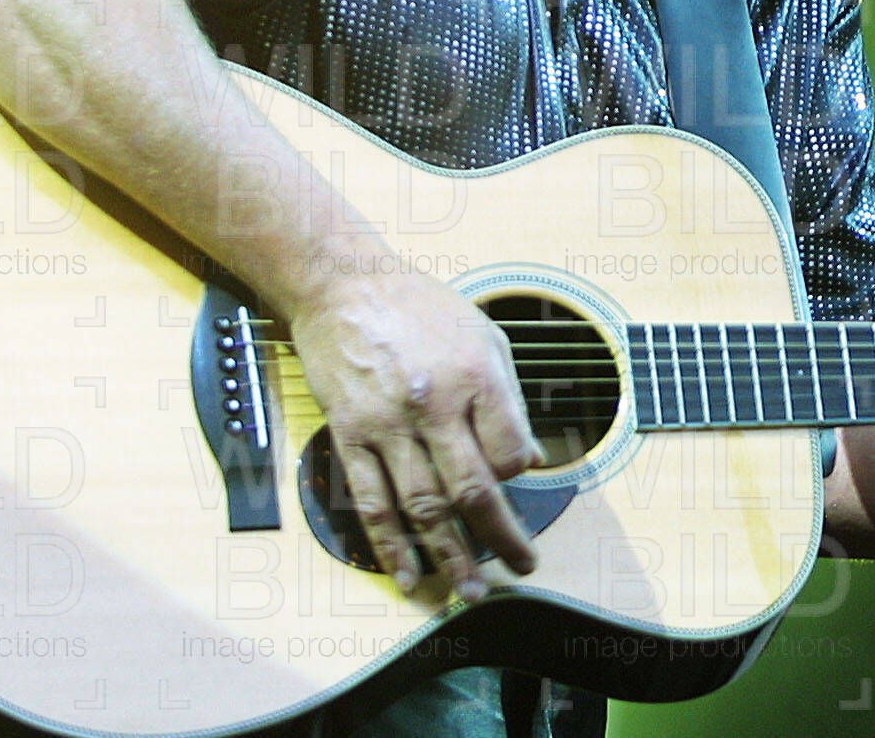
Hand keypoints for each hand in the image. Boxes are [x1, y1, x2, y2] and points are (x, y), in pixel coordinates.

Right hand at [286, 269, 543, 600]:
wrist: (344, 285)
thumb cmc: (420, 307)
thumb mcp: (484, 336)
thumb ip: (509, 399)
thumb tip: (530, 459)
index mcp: (476, 376)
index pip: (509, 453)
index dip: (517, 478)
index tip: (514, 484)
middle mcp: (434, 405)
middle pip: (473, 490)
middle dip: (501, 539)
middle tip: (520, 567)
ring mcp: (388, 425)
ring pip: (424, 507)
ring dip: (450, 556)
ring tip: (469, 590)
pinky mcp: (350, 435)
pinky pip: (372, 501)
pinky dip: (391, 545)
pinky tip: (408, 574)